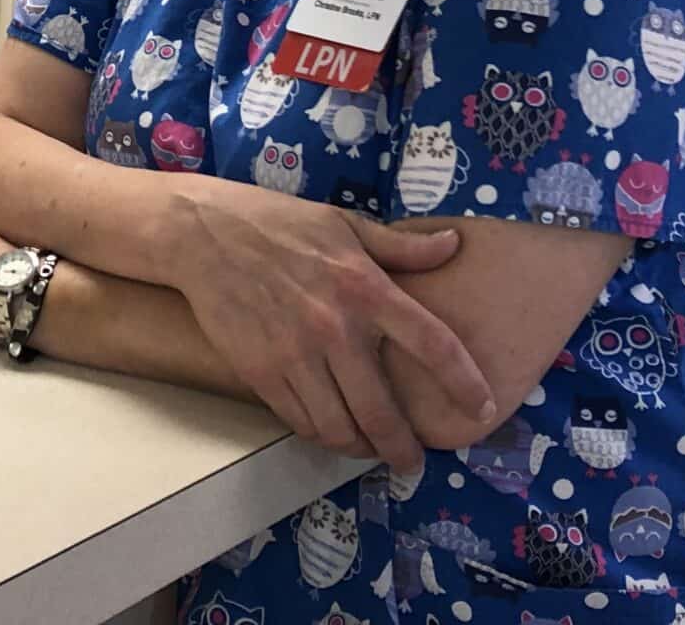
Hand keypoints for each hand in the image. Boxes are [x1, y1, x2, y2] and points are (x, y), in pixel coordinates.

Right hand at [168, 183, 491, 475]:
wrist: (203, 234)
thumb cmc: (279, 223)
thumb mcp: (344, 223)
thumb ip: (401, 246)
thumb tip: (454, 246)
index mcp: (365, 286)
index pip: (432, 344)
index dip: (464, 383)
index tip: (481, 409)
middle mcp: (335, 327)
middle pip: (383, 410)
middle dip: (404, 448)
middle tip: (412, 461)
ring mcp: (295, 355)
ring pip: (339, 427)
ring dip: (360, 448)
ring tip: (369, 449)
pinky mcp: (261, 372)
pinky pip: (301, 421)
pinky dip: (320, 435)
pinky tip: (330, 430)